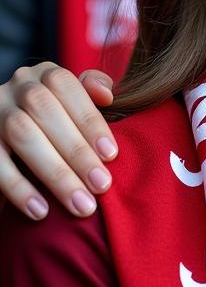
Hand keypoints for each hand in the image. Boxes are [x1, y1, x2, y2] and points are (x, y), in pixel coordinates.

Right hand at [0, 64, 116, 218]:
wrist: (13, 139)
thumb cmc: (61, 124)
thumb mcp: (75, 105)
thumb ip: (92, 95)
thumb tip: (106, 95)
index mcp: (45, 75)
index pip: (68, 87)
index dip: (90, 120)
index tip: (111, 154)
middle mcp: (16, 87)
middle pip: (46, 112)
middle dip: (78, 152)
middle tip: (102, 186)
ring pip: (22, 136)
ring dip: (55, 174)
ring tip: (81, 205)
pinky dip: (19, 188)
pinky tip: (41, 211)